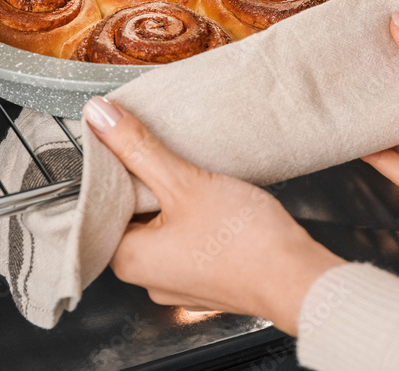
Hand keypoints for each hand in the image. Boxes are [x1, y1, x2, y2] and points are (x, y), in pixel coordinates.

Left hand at [82, 97, 344, 335]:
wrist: (299, 278)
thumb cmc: (245, 243)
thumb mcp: (184, 182)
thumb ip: (138, 147)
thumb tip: (101, 116)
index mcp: (127, 260)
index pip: (99, 205)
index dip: (109, 170)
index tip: (118, 143)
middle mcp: (147, 277)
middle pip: (129, 215)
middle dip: (143, 183)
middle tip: (156, 151)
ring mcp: (178, 281)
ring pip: (160, 226)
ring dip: (170, 198)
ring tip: (185, 172)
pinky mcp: (205, 278)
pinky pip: (185, 239)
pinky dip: (191, 217)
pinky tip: (207, 197)